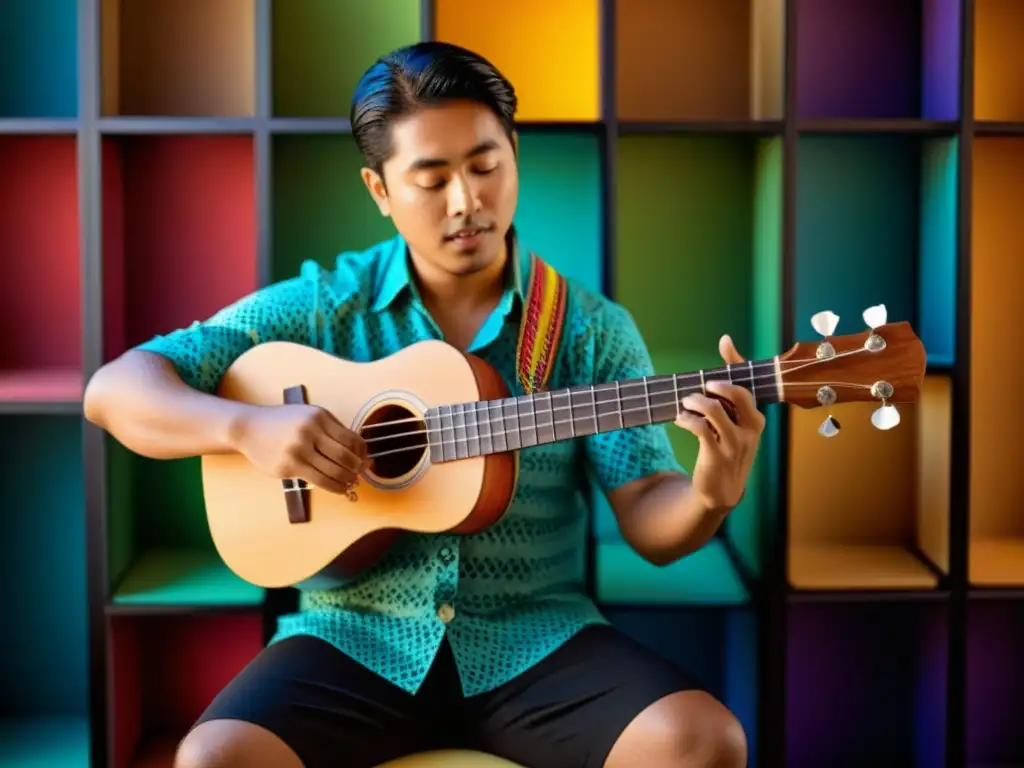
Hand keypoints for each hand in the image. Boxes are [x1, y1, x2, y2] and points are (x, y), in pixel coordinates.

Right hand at [233, 404, 367, 494]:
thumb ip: (334, 430)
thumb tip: (361, 452)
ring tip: (351, 482)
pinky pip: (319, 481)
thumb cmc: (284, 422)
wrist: (250, 428)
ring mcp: (298, 451)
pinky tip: (339, 488)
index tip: (365, 459)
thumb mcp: (310, 416)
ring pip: (333, 472)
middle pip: (345, 456)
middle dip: (357, 468)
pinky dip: (334, 487)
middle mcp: (309, 432)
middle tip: (359, 473)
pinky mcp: (288, 467)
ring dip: (347, 480)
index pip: (351, 439)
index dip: (362, 452)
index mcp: (319, 418)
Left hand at [673, 335, 765, 512]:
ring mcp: (734, 443)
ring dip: (695, 402)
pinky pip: (700, 428)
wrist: (721, 491)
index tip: (724, 342)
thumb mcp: (731, 425)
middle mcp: (750, 429)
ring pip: (714, 410)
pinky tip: (680, 419)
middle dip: (717, 384)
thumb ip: (727, 395)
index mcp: (755, 419)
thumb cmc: (725, 449)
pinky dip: (687, 419)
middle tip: (702, 386)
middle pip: (738, 394)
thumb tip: (725, 348)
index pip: (748, 384)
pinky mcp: (716, 455)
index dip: (736, 362)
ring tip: (686, 403)